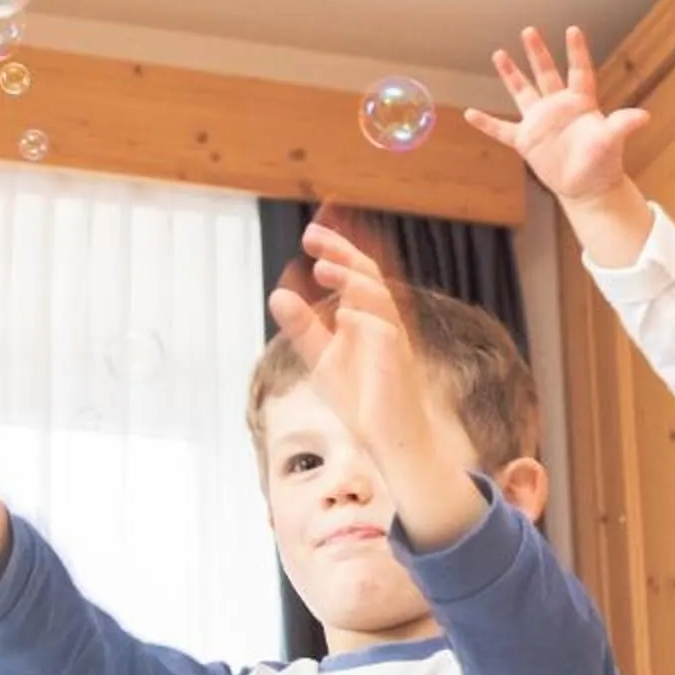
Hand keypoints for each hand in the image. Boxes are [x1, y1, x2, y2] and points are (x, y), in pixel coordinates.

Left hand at [266, 224, 460, 473]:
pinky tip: (343, 316)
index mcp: (367, 317)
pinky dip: (365, 319)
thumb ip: (304, 328)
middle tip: (312, 236)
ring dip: (351, 278)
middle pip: (369, 273)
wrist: (391, 439)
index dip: (336, 249)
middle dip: (343, 250)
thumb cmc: (364, 399)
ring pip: (380, 296)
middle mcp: (383, 322)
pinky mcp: (397, 363)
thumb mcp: (323, 358)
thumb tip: (277, 294)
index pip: (355, 272)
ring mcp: (393, 341)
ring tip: (322, 268)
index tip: (309, 235)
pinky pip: (387, 332)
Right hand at [463, 26, 650, 205]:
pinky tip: (470, 114)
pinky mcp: (527, 142)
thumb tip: (644, 116)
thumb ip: (622, 125)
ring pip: (523, 93)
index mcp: (581, 103)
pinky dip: (487, 123)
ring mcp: (540, 123)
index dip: (577, 52)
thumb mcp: (612, 141)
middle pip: (546, 74)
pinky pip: (502, 130)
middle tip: (529, 30)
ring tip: (499, 54)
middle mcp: (558, 107)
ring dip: (511, 75)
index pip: (579, 71)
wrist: (589, 187)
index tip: (573, 30)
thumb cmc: (604, 162)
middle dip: (538, 53)